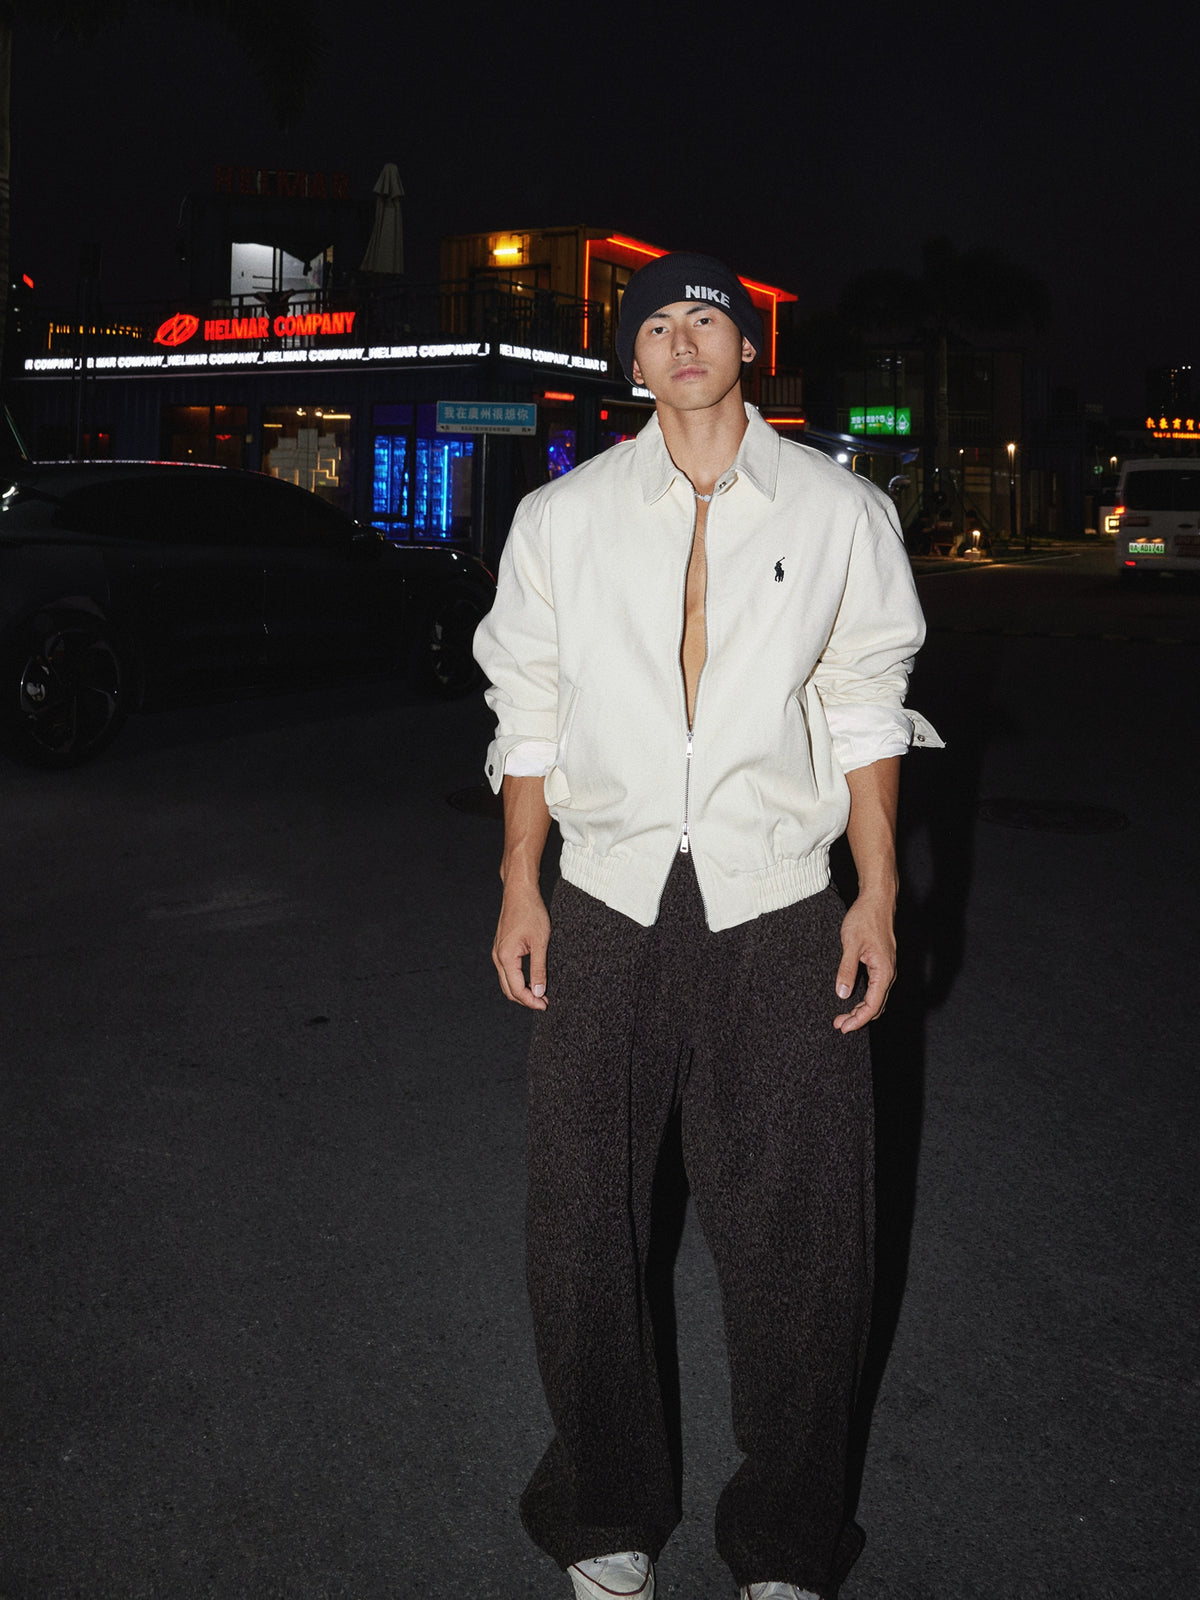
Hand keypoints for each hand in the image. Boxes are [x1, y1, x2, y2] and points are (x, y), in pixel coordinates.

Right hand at [493, 880, 550, 1009]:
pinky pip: (507, 971)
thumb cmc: (530, 912)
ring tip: (540, 994)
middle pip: (509, 989)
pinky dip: (518, 980)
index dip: (531, 1001)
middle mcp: (498, 957)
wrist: (519, 891)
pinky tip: (531, 980)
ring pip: (507, 981)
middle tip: (544, 1003)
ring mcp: (498, 952)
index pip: (517, 989)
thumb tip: (539, 992)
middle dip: (525, 999)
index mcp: (506, 957)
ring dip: (522, 991)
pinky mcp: (502, 947)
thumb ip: (539, 969)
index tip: (545, 1005)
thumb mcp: (540, 942)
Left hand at [833, 891, 895, 1032]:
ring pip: (877, 999)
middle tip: (839, 1025)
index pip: (873, 1006)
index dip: (858, 1020)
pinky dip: (864, 999)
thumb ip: (847, 970)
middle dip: (858, 1019)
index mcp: (884, 971)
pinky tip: (852, 999)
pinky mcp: (882, 964)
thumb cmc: (865, 918)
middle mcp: (889, 973)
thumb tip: (843, 994)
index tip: (843, 1027)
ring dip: (861, 1010)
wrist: (877, 900)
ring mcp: (887, 969)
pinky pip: (876, 989)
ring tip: (843, 1017)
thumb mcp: (851, 944)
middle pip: (876, 1006)